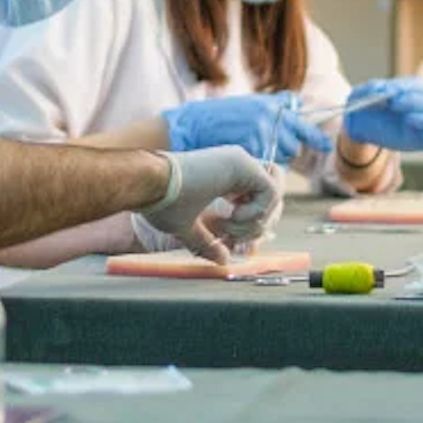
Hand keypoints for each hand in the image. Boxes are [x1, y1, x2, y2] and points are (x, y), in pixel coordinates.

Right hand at [139, 146, 281, 261]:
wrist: (149, 184)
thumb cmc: (161, 201)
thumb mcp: (187, 227)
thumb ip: (206, 241)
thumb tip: (222, 260)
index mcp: (226, 177)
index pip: (258, 199)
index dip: (251, 224)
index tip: (228, 240)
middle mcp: (237, 166)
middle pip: (272, 198)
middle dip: (257, 226)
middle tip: (231, 237)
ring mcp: (241, 162)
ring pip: (274, 196)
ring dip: (254, 221)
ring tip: (226, 227)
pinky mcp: (242, 162)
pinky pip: (270, 192)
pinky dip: (255, 212)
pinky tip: (229, 217)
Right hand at [163, 93, 332, 163]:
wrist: (189, 126)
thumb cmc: (211, 117)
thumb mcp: (245, 106)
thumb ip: (269, 109)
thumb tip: (295, 105)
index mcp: (269, 107)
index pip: (301, 123)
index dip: (315, 137)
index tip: (325, 146)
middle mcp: (269, 118)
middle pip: (292, 147)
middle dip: (281, 153)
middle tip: (261, 156)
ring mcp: (262, 134)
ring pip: (280, 160)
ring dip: (269, 164)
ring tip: (250, 160)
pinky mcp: (253, 149)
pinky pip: (264, 168)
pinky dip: (256, 171)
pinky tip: (243, 165)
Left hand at [344, 78, 422, 151]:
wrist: (362, 128)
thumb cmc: (365, 107)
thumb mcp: (359, 95)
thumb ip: (368, 88)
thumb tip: (380, 88)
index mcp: (412, 91)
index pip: (418, 86)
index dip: (407, 88)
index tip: (391, 92)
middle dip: (415, 102)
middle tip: (395, 104)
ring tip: (408, 120)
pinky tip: (414, 135)